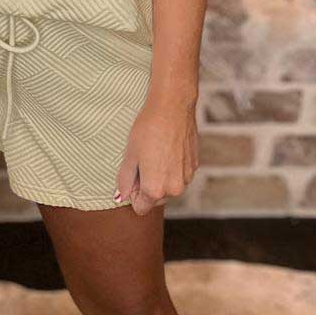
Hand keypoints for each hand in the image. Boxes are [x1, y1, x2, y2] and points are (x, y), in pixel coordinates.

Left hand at [115, 92, 198, 215]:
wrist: (173, 107)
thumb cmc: (148, 129)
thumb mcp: (130, 154)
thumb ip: (124, 181)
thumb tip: (120, 197)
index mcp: (155, 189)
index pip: (140, 207)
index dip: (133, 192)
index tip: (133, 173)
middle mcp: (174, 189)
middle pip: (156, 198)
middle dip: (148, 184)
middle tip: (144, 158)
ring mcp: (187, 178)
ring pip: (169, 186)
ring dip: (162, 175)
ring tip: (157, 150)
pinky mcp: (195, 165)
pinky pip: (180, 174)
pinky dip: (173, 166)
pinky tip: (168, 146)